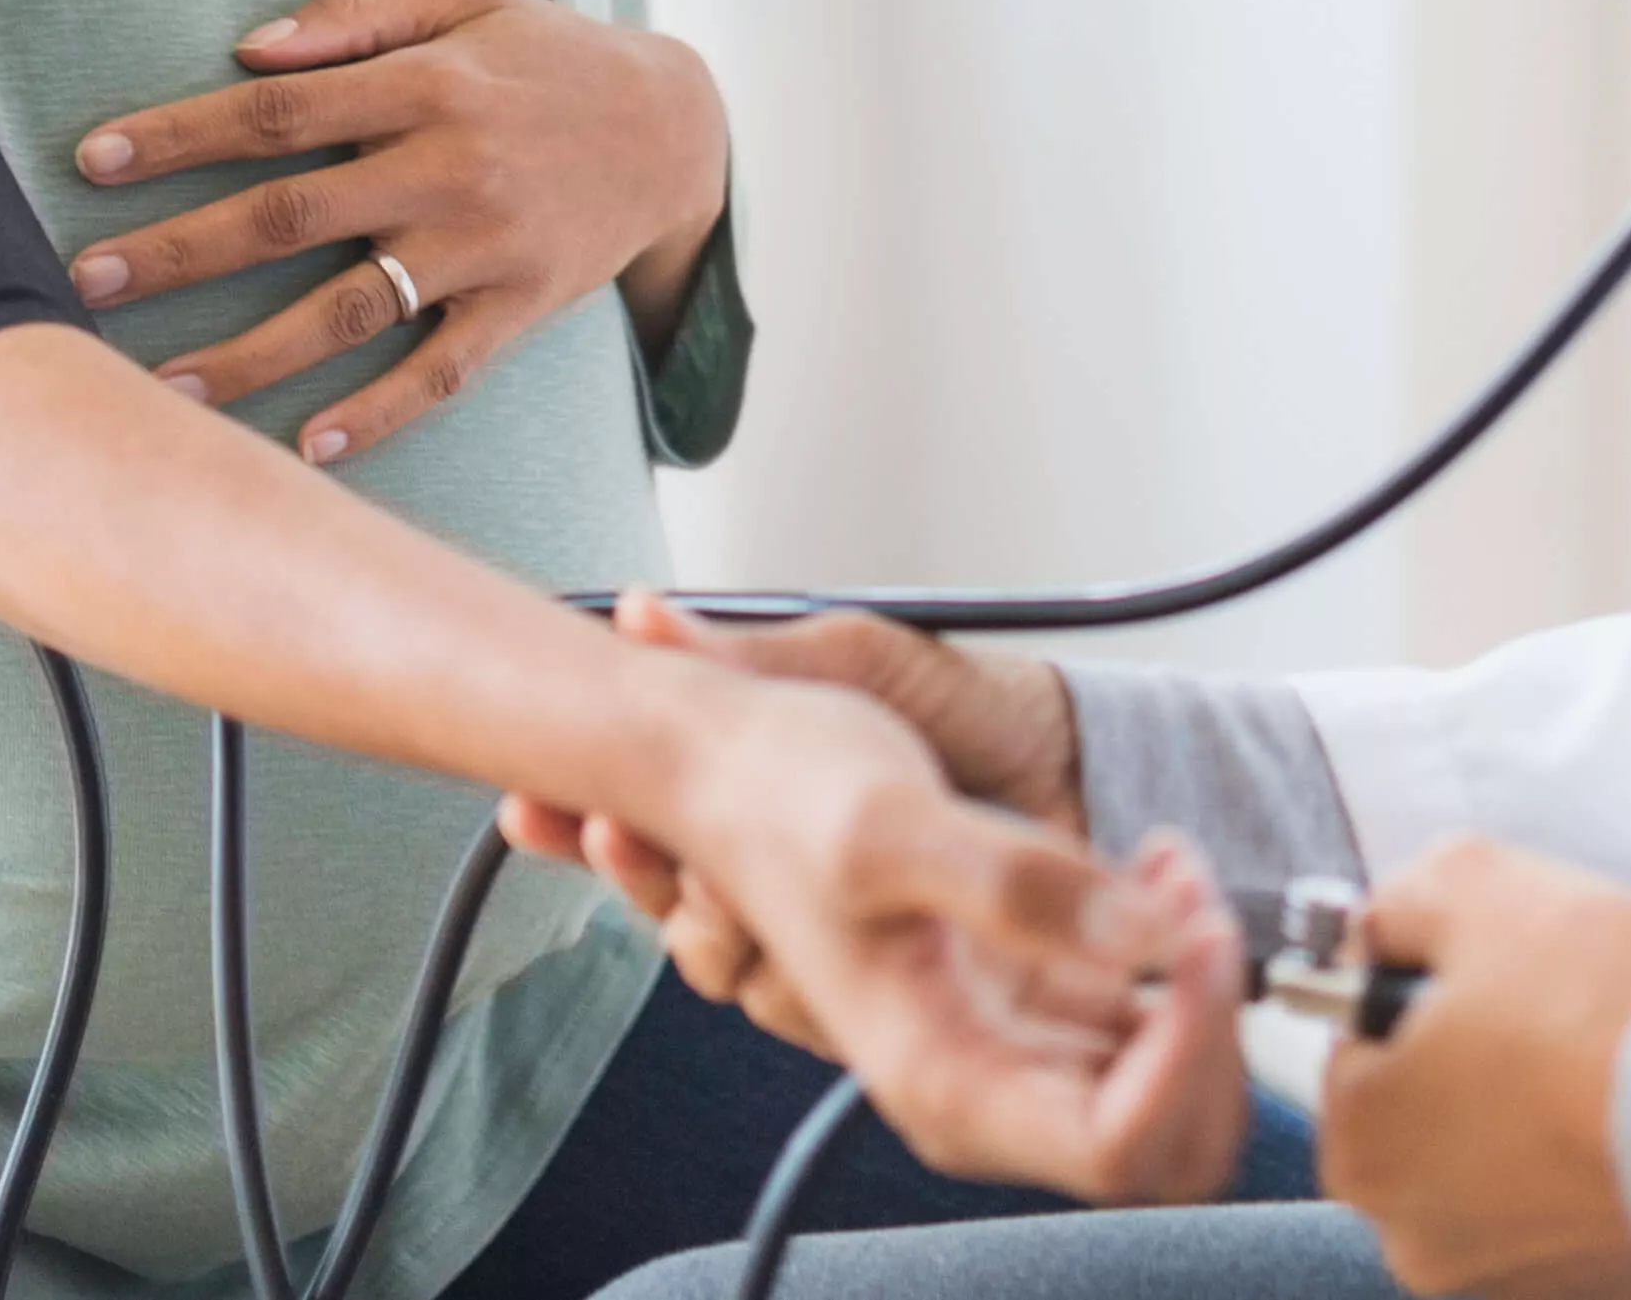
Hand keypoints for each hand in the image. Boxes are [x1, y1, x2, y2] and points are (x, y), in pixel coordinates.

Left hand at [66, 0, 729, 461]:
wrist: (678, 128)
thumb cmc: (548, 54)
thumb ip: (356, 13)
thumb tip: (248, 47)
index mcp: (424, 82)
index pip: (278, 110)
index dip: (180, 134)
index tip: (92, 160)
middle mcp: (448, 166)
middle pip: (291, 214)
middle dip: (182, 249)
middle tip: (88, 282)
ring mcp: (487, 245)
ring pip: (351, 308)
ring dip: (251, 353)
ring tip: (162, 390)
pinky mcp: (523, 305)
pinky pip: (443, 371)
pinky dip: (379, 411)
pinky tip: (308, 445)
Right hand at [505, 597, 1079, 979]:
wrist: (1086, 760)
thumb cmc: (976, 707)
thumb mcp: (864, 659)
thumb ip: (751, 653)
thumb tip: (641, 613)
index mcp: (767, 802)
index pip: (653, 838)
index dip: (602, 828)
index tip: (544, 804)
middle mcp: (792, 882)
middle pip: (678, 913)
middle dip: (638, 875)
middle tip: (609, 831)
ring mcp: (844, 943)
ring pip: (739, 974)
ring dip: (711, 926)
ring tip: (700, 874)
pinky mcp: (902, 996)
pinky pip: (819, 1016)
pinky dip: (803, 979)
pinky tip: (803, 937)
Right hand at [639, 674, 1260, 1206]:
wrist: (736, 758)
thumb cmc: (785, 794)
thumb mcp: (891, 824)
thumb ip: (1015, 886)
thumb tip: (1144, 943)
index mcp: (940, 1077)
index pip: (1116, 1146)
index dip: (1186, 1055)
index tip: (1193, 938)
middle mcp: (985, 1082)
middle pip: (1166, 1140)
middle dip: (1213, 1031)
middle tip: (1196, 907)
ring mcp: (1018, 1036)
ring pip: (1171, 1080)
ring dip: (1201, 985)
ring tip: (1174, 868)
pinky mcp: (1036, 987)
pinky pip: (1147, 1015)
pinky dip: (1175, 949)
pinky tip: (1156, 864)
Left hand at [1317, 840, 1630, 1299]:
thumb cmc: (1603, 1004)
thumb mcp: (1471, 880)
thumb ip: (1399, 904)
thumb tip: (1383, 928)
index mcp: (1360, 1144)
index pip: (1360, 1041)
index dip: (1420, 987)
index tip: (1483, 972)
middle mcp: (1411, 1233)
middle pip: (1425, 1110)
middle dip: (1472, 1057)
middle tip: (1548, 1008)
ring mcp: (1501, 1276)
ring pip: (1497, 1163)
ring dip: (1532, 1114)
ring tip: (1600, 1062)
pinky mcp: (1586, 1290)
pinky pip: (1565, 1206)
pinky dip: (1587, 1164)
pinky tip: (1629, 1118)